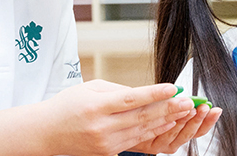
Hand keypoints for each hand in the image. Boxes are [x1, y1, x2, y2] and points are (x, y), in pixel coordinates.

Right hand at [41, 80, 195, 155]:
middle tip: (188, 101)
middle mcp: (101, 126)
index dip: (154, 94)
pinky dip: (153, 131)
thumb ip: (119, 90)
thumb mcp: (91, 88)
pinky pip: (135, 140)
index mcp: (96, 106)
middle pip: (141, 117)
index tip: (173, 88)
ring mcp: (104, 142)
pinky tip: (167, 123)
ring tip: (184, 111)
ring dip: (166, 120)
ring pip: (142, 130)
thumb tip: (147, 92)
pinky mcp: (107, 152)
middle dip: (168, 108)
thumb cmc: (68, 105)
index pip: (130, 99)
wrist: (47, 132)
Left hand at [129, 102, 222, 153]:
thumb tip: (190, 97)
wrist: (117, 122)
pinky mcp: (149, 145)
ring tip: (193, 110)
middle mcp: (171, 141)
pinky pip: (162, 138)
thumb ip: (173, 104)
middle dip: (200, 120)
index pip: (198, 129)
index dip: (208, 121)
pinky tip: (174, 118)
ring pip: (178, 137)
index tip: (215, 109)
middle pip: (191, 134)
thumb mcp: (159, 106)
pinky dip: (170, 128)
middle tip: (206, 108)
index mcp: (177, 132)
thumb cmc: (138, 111)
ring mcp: (161, 145)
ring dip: (187, 123)